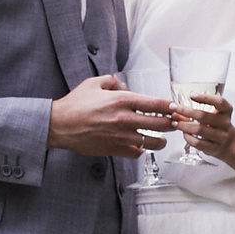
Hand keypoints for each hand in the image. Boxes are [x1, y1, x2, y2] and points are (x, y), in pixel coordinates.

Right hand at [49, 75, 175, 157]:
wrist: (59, 125)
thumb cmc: (74, 105)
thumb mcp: (92, 84)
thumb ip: (111, 81)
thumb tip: (122, 85)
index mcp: (122, 100)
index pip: (156, 103)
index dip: (170, 106)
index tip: (175, 108)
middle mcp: (125, 118)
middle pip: (161, 124)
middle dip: (172, 123)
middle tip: (174, 123)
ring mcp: (121, 136)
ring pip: (153, 142)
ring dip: (161, 140)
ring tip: (161, 138)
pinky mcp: (115, 148)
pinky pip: (137, 152)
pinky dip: (141, 150)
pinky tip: (140, 146)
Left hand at [174, 92, 234, 161]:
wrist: (230, 144)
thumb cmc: (217, 126)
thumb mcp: (212, 115)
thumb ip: (196, 111)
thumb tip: (175, 110)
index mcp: (225, 111)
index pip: (219, 102)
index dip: (206, 98)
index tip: (192, 95)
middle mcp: (224, 123)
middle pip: (203, 116)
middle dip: (185, 111)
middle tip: (173, 107)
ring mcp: (220, 136)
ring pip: (199, 130)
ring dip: (184, 125)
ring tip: (175, 123)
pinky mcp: (214, 148)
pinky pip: (198, 143)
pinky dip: (188, 138)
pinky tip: (184, 134)